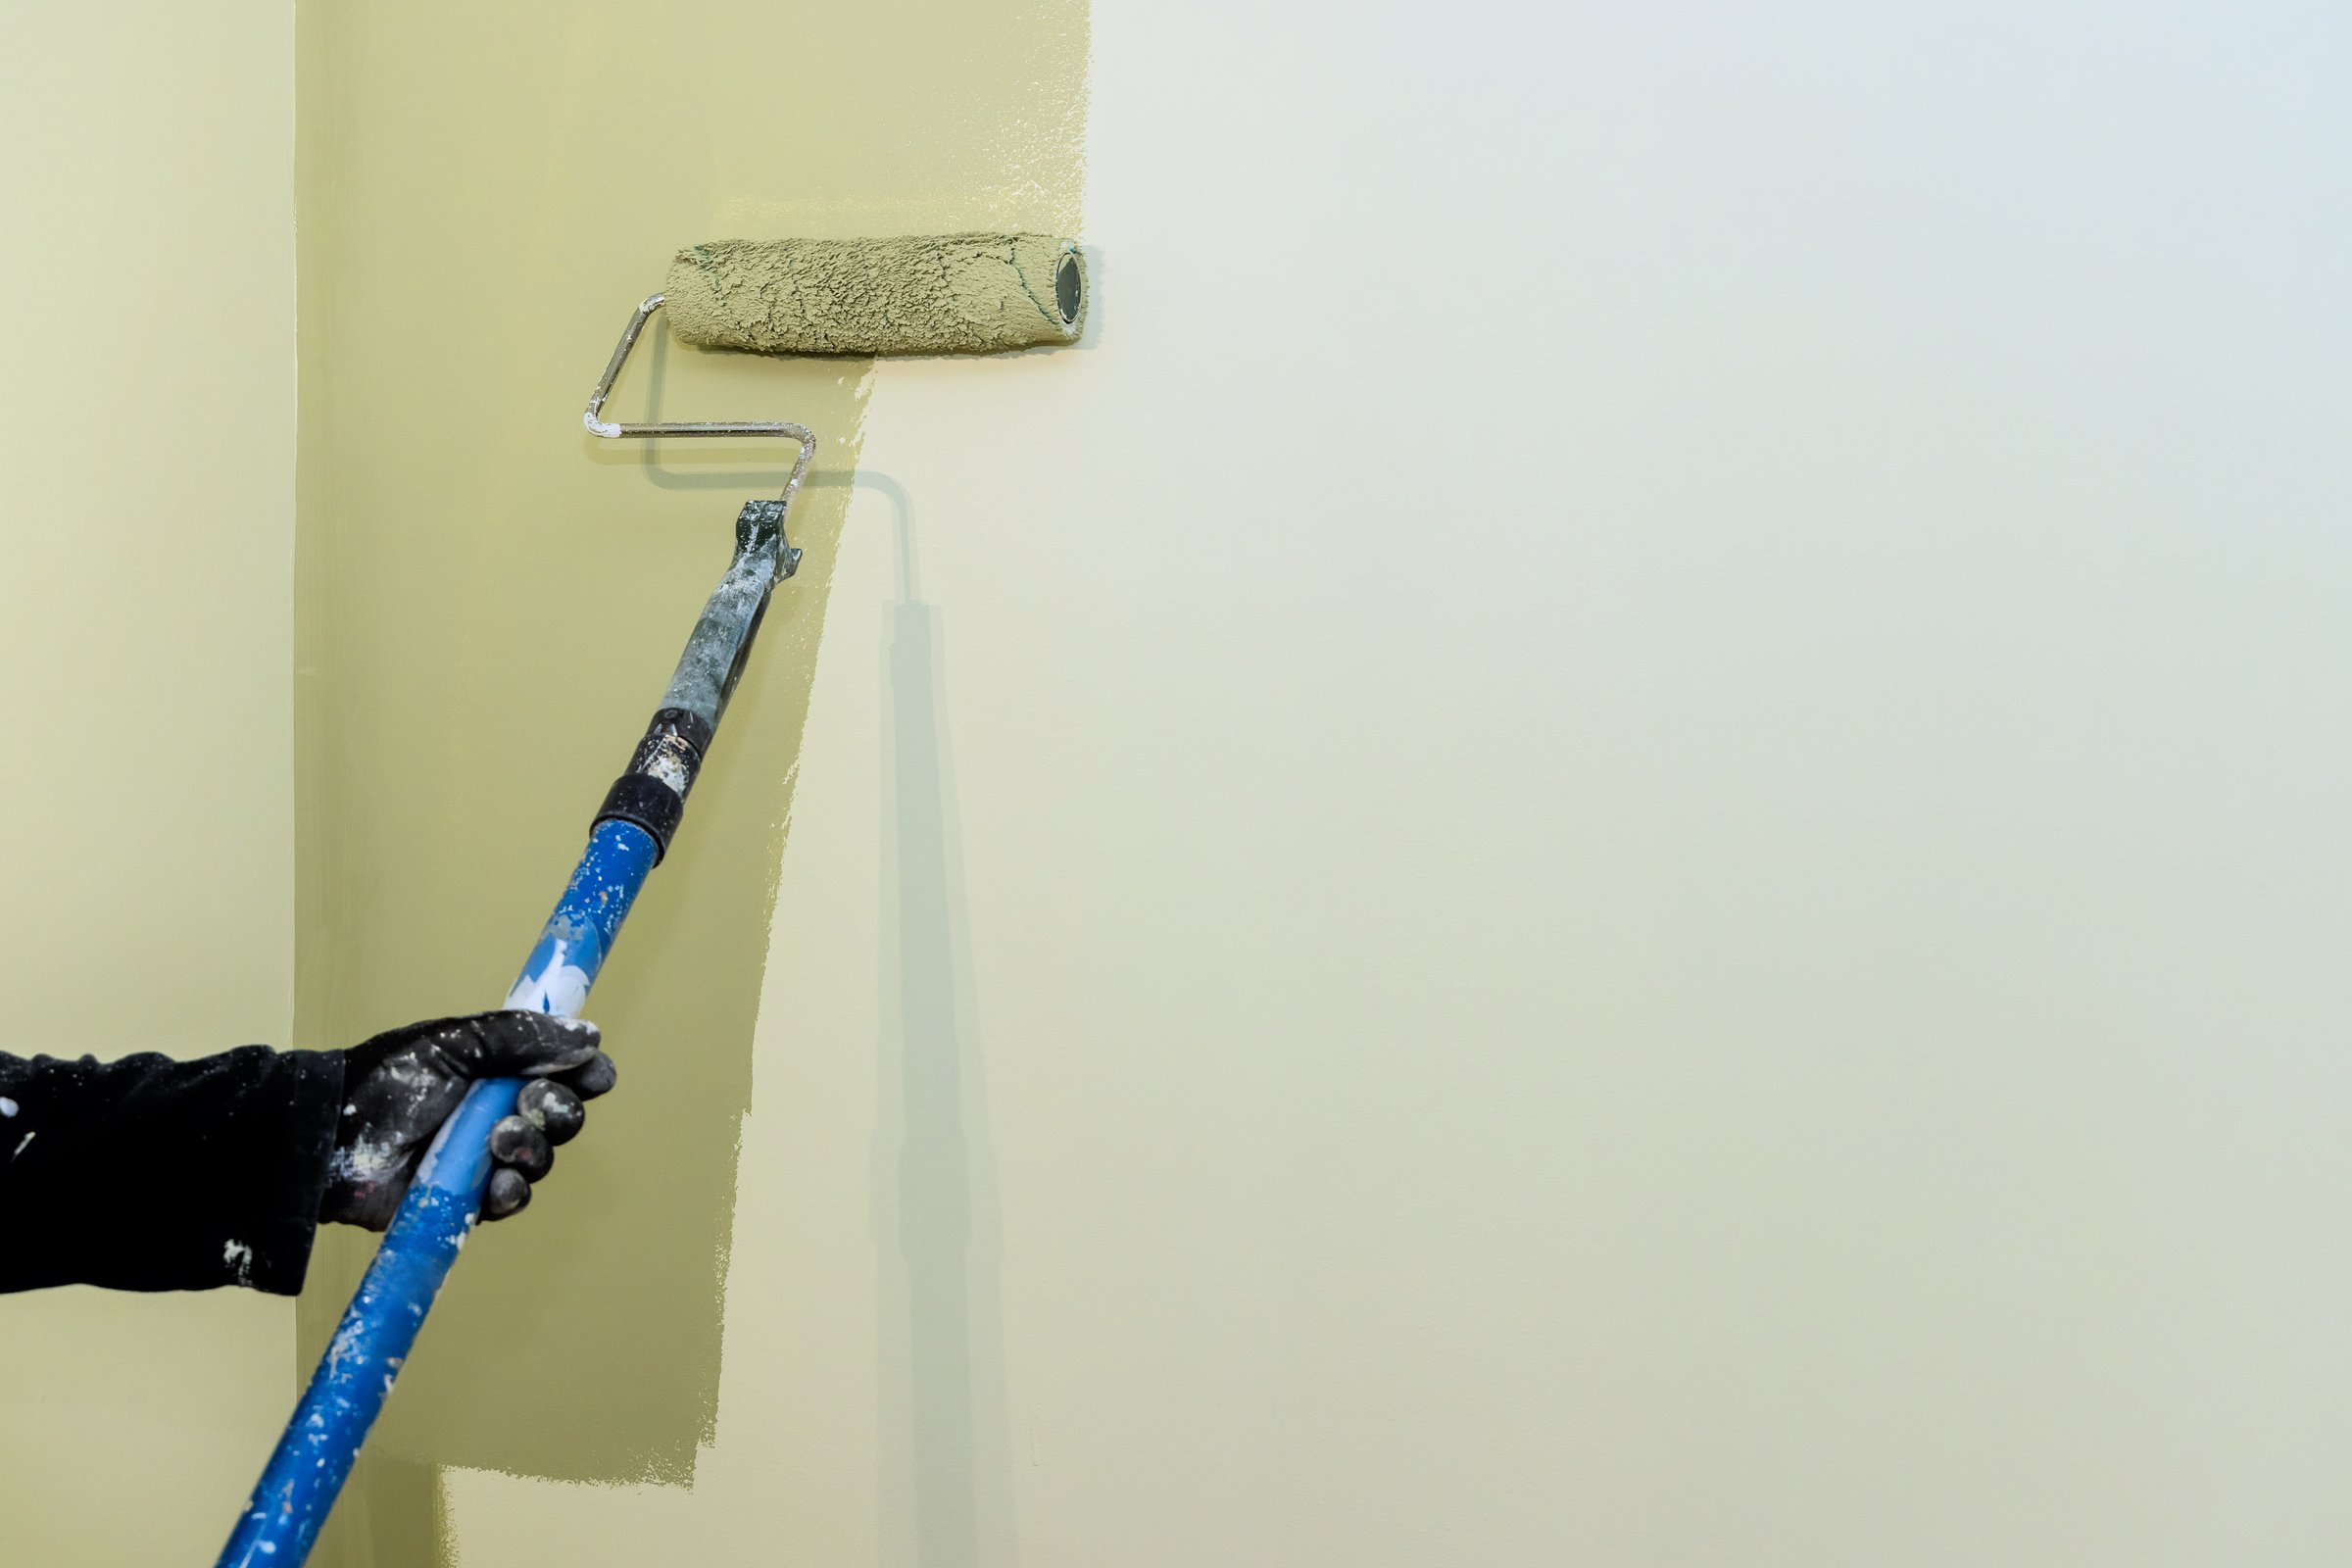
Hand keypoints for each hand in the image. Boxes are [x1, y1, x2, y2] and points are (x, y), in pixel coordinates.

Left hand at [322, 1011, 616, 1229]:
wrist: (332, 1138)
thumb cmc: (386, 1082)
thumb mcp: (454, 1043)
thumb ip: (520, 1037)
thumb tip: (589, 1036)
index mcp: (501, 1069)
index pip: (567, 1070)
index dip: (587, 1073)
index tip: (591, 1075)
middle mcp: (502, 1111)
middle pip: (566, 1116)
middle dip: (557, 1110)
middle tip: (526, 1105)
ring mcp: (487, 1158)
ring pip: (544, 1159)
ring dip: (532, 1149)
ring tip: (496, 1141)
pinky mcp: (469, 1200)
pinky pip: (513, 1199)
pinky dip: (511, 1190)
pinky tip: (494, 1181)